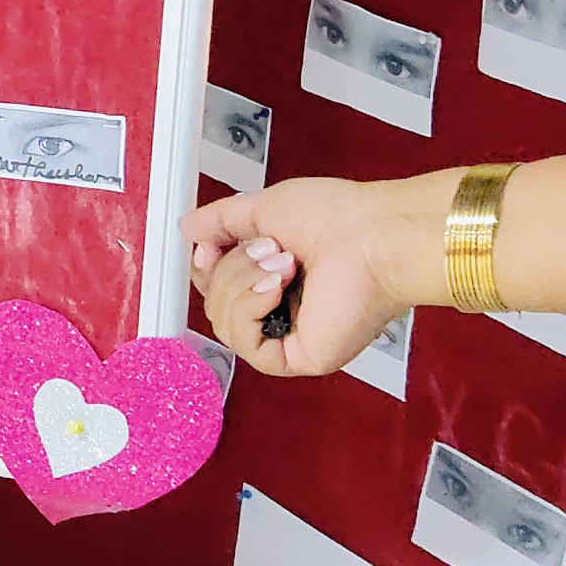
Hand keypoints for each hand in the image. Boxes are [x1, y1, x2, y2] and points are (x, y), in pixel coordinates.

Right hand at [184, 173, 441, 376]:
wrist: (375, 235)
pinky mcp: (300, 356)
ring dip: (243, 284)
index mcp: (277, 277)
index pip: (219, 288)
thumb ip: (222, 220)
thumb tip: (190, 228)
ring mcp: (293, 335)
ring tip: (283, 261)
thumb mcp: (264, 209)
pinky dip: (249, 311)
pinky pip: (247, 346)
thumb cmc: (342, 218)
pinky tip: (276, 287)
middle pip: (216, 305)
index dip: (206, 269)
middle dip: (232, 269)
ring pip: (225, 324)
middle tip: (270, 246)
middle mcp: (285, 309)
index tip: (208, 246)